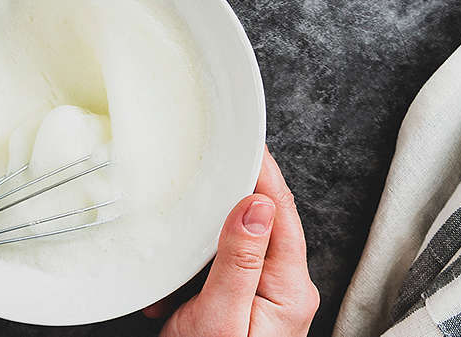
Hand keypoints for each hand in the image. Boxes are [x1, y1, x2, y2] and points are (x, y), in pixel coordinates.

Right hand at [144, 147, 318, 335]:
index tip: (246, 142)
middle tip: (208, 168)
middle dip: (227, 199)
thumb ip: (239, 262)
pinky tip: (173, 284)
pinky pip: (223, 267)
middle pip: (261, 222)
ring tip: (178, 238)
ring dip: (203, 241)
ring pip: (237, 242)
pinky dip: (193, 269)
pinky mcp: (244, 304)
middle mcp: (284, 289)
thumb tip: (255, 205)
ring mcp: (266, 296)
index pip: (281, 212)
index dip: (263, 172)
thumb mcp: (220, 317)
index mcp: (288, 289)